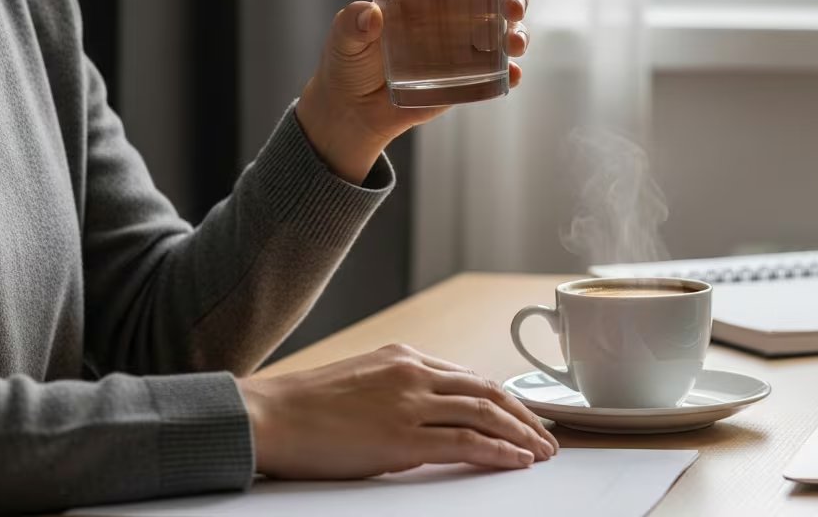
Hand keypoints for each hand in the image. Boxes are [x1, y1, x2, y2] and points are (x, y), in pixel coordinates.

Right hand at [236, 343, 557, 478]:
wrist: (268, 415)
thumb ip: (398, 390)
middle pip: (488, 391)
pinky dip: (498, 451)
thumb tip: (428, 416)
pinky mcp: (402, 436)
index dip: (504, 398)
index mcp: (404, 357)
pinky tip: (517, 460)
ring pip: (485, 413)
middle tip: (548, 436)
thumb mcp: (360, 382)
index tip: (523, 414)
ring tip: (542, 452)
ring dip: (521, 434)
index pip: (469, 377)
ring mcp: (410, 402)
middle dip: (524, 415)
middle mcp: (414, 373)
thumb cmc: (304, 406)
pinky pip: (465, 442)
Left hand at [295, 0, 529, 182]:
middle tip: (513, 8)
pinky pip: (498, 72)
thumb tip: (369, 15)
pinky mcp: (467, 77)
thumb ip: (350, 24)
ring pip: (505, 29)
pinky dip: (511, 72)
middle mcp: (451, 11)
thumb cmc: (347, 63)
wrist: (353, 110)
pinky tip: (512, 74)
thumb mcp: (342, 38)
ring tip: (515, 44)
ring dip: (519, 33)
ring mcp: (463, 44)